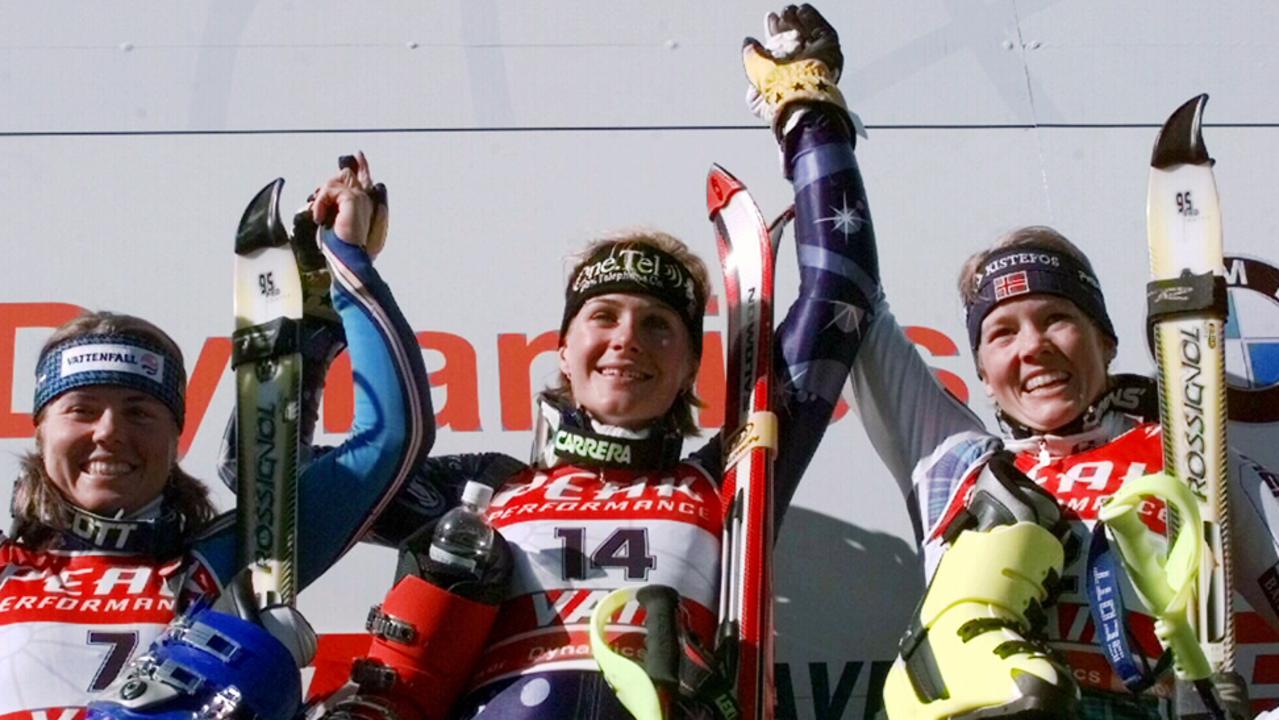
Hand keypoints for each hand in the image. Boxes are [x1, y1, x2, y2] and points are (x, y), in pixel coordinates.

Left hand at [311, 151, 388, 257]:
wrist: (350, 258)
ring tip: (319, 216)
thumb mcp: (337, 223)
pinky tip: (319, 218)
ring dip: (322, 198)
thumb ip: (336, 208)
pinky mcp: (353, 199)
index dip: (363, 166)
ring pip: (336, 180)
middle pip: (349, 175)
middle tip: (318, 198)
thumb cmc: (343, 247)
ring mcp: (362, 198)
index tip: (359, 155)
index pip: (366, 180)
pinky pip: (330, 189)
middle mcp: (367, 199)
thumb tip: (322, 196)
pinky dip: (320, 203)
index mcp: (367, 206)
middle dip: (331, 183)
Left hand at [743, 4, 853, 137]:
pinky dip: (813, 19)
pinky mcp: (831, 53)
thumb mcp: (755, 75)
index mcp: (786, 77)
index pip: (781, 50)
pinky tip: (802, 10)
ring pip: (810, 35)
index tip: (770, 19)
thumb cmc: (776, 96)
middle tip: (777, 16)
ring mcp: (819, 61)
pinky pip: (823, 32)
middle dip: (785, 26)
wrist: (796, 99)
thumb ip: (751, 58)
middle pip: (795, 41)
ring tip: (789, 10)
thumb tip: (748, 41)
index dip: (774, 33)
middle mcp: (803, 70)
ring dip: (798, 20)